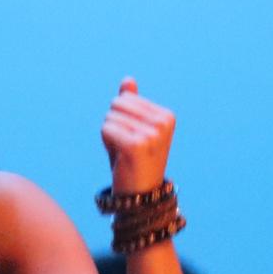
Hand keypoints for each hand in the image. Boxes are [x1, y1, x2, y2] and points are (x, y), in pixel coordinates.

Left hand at [101, 78, 176, 194]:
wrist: (141, 193)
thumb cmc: (135, 159)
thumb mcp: (135, 128)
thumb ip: (132, 103)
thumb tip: (128, 79)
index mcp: (167, 116)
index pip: (125, 99)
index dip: (122, 118)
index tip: (134, 138)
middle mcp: (163, 123)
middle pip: (117, 105)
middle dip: (114, 124)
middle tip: (127, 146)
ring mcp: (152, 134)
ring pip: (110, 118)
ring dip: (110, 136)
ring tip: (124, 153)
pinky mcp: (137, 145)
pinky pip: (106, 129)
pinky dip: (106, 143)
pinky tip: (120, 156)